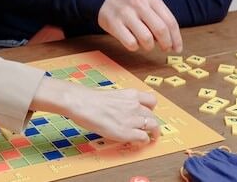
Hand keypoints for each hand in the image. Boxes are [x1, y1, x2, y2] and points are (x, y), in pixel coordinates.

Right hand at [31, 78, 159, 142]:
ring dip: (152, 132)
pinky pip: (143, 138)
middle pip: (152, 115)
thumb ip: (120, 101)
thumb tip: (120, 108)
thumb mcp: (111, 94)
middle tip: (150, 128)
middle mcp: (134, 106)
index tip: (148, 113)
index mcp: (130, 94)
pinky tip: (138, 142)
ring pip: (153, 126)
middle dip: (152, 122)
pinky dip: (143, 141)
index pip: (151, 101)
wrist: (83, 103)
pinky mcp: (127, 132)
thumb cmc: (90, 99)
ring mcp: (132, 119)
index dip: (151, 109)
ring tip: (151, 137)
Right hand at [98, 0, 181, 52]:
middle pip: (160, 30)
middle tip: (165, 49)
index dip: (176, 38)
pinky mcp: (114, 24)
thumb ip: (159, 17)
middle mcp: (139, 4)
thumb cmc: (130, 4)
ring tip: (147, 45)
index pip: (170, 21)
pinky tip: (133, 42)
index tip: (177, 48)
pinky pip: (131, 43)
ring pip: (146, 39)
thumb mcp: (147, 2)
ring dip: (149, 46)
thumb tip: (172, 40)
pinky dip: (135, 47)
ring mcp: (126, 14)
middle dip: (166, 44)